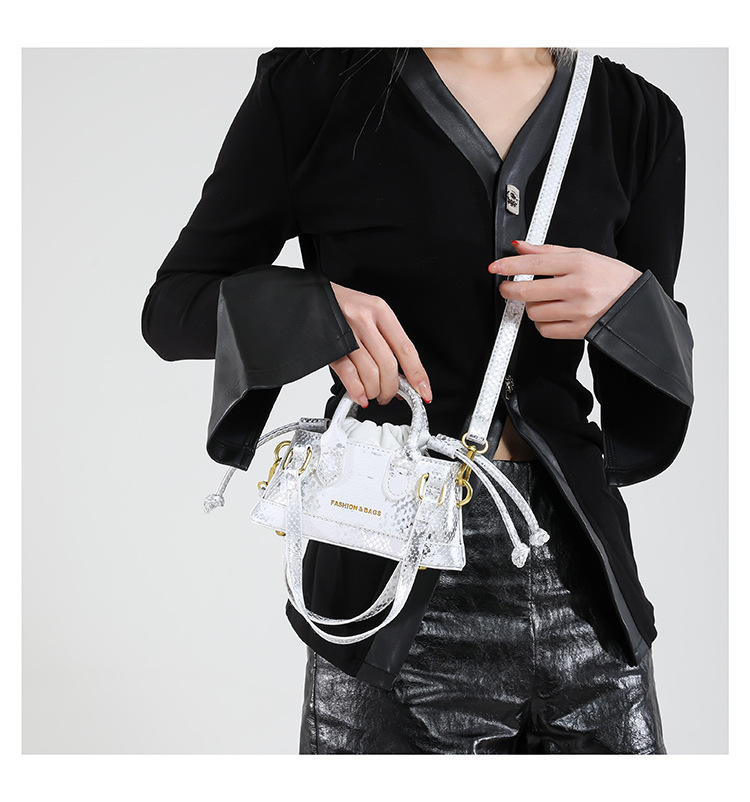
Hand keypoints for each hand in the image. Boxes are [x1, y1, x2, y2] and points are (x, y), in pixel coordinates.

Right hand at [328, 282, 431, 406]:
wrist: (312, 298)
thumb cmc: (343, 307)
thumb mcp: (371, 314)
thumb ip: (386, 341)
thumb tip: (402, 376)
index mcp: (380, 311)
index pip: (406, 349)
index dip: (417, 374)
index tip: (424, 391)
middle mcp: (365, 320)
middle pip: (388, 365)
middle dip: (391, 388)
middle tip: (389, 395)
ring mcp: (347, 333)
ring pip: (370, 373)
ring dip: (374, 391)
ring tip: (372, 393)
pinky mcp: (330, 346)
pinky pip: (348, 374)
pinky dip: (357, 390)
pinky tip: (360, 395)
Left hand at [490, 241, 641, 338]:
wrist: (635, 302)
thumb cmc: (609, 277)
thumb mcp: (582, 255)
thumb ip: (548, 252)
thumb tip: (521, 248)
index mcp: (578, 264)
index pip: (534, 264)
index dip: (509, 266)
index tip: (495, 267)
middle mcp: (578, 287)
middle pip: (528, 292)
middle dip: (510, 290)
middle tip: (508, 288)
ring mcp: (579, 310)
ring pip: (534, 313)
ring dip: (531, 308)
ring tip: (542, 301)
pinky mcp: (579, 330)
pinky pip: (545, 330)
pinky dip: (542, 324)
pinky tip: (552, 315)